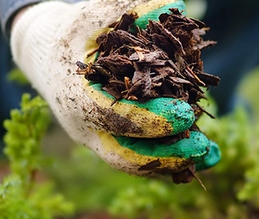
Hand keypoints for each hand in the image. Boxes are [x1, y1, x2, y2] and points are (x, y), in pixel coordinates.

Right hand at [10, 0, 219, 178]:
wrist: (46, 54)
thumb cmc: (74, 31)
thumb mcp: (95, 14)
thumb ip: (132, 9)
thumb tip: (172, 8)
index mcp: (77, 97)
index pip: (114, 117)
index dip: (151, 120)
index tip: (185, 114)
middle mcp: (85, 127)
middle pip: (125, 155)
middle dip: (166, 155)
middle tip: (202, 146)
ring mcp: (97, 139)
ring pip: (136, 163)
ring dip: (175, 162)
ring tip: (212, 155)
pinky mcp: (111, 143)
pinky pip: (142, 158)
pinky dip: (173, 159)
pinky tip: (206, 155)